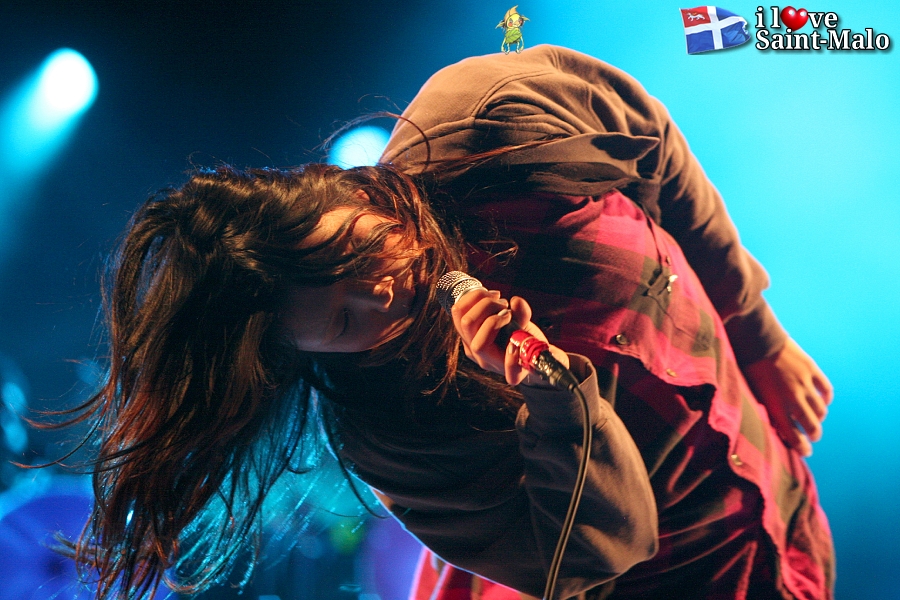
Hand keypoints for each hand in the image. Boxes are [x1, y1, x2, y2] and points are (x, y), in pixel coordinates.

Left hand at [450, 288, 568, 386]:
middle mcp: (479, 355)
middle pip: (468, 324)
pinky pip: (459, 311)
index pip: (482, 347)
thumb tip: (516, 302)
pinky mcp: (467, 332)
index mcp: (496, 362)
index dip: (493, 327)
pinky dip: (473, 297)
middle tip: (505, 305)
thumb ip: (524, 318)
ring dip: (478, 299)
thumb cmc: (531, 346)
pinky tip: (491, 296)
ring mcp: (470, 344)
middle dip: (488, 306)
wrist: (524, 352)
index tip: (511, 321)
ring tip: (497, 297)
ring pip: (459, 315)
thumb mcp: (534, 335)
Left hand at [743, 337, 833, 456]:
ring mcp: (805, 384)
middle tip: (812, 437)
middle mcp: (793, 398)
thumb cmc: (746, 368)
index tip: (805, 452)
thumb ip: (764, 408)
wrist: (755, 340)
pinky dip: (826, 399)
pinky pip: (826, 390)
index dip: (801, 447)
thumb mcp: (751, 393)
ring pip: (821, 411)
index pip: (793, 435)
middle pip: (812, 426)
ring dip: (820, 419)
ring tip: (816, 420)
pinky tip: (823, 401)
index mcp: (775, 406)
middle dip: (813, 435)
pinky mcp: (812, 370)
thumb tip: (772, 423)